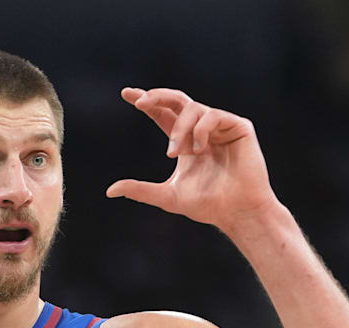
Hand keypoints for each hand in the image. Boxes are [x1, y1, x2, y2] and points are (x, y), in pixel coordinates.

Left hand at [106, 88, 279, 232]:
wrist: (236, 211)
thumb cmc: (207, 206)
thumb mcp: (167, 196)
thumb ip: (139, 190)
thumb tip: (109, 191)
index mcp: (185, 141)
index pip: (162, 114)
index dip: (147, 102)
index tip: (127, 94)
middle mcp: (201, 130)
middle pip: (176, 100)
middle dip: (157, 97)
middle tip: (140, 102)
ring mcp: (220, 127)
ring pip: (192, 108)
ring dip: (178, 129)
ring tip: (174, 152)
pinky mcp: (238, 127)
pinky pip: (212, 116)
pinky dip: (199, 130)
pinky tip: (198, 150)